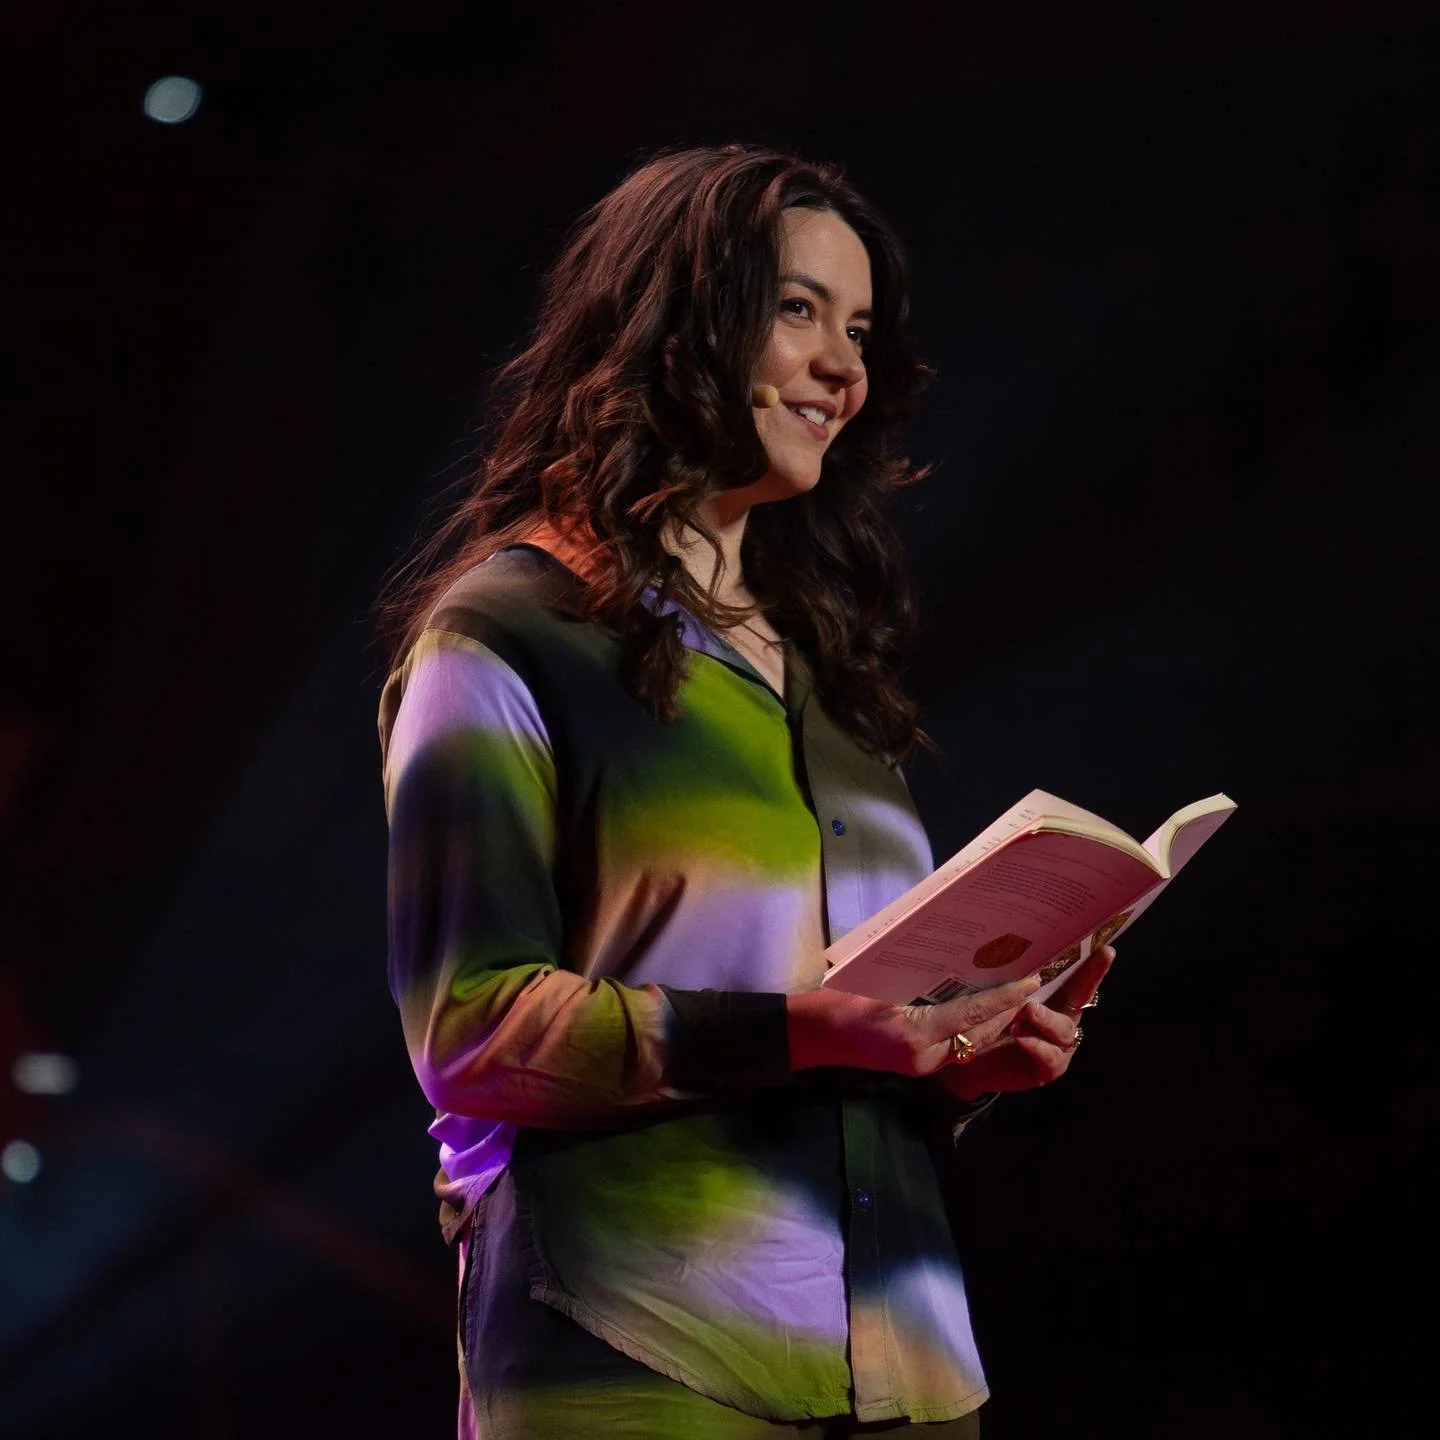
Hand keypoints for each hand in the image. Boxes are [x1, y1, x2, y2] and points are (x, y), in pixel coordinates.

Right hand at [788, 971, 1044, 1076]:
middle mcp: (924, 1056)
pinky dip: (972, 1027)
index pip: (972, 1015)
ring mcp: (921, 1063)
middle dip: (1008, 1010)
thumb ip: (919, 980)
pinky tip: (983, 1008)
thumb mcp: (876, 983)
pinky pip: (955, 1044)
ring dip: (995, 1020)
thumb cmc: (835, 1002)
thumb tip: (957, 958)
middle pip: (980, 1033)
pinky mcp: (916, 1062)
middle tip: (1033, 981)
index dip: (1005, 997)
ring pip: (972, 1042)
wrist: (808, 1033)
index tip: (1032, 980)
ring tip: (1019, 993)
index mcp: (915, 1035)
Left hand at [934, 944, 1115, 1099]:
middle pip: (1080, 998)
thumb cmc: (984, 1023)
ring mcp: (1058, 1045)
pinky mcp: (1049, 1068)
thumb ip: (1011, 985)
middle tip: (1074, 966)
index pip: (1074, 977)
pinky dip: (1036, 1044)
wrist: (967, 1063)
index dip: (1092, 965)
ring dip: (1047, 1018)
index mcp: (1051, 996)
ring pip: (1064, 1029)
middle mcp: (1061, 1018)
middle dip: (1086, 981)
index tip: (1105, 949)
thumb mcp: (995, 999)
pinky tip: (1020, 1036)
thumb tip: (1026, 963)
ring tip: (1028, 1011)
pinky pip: (1051, 1056)